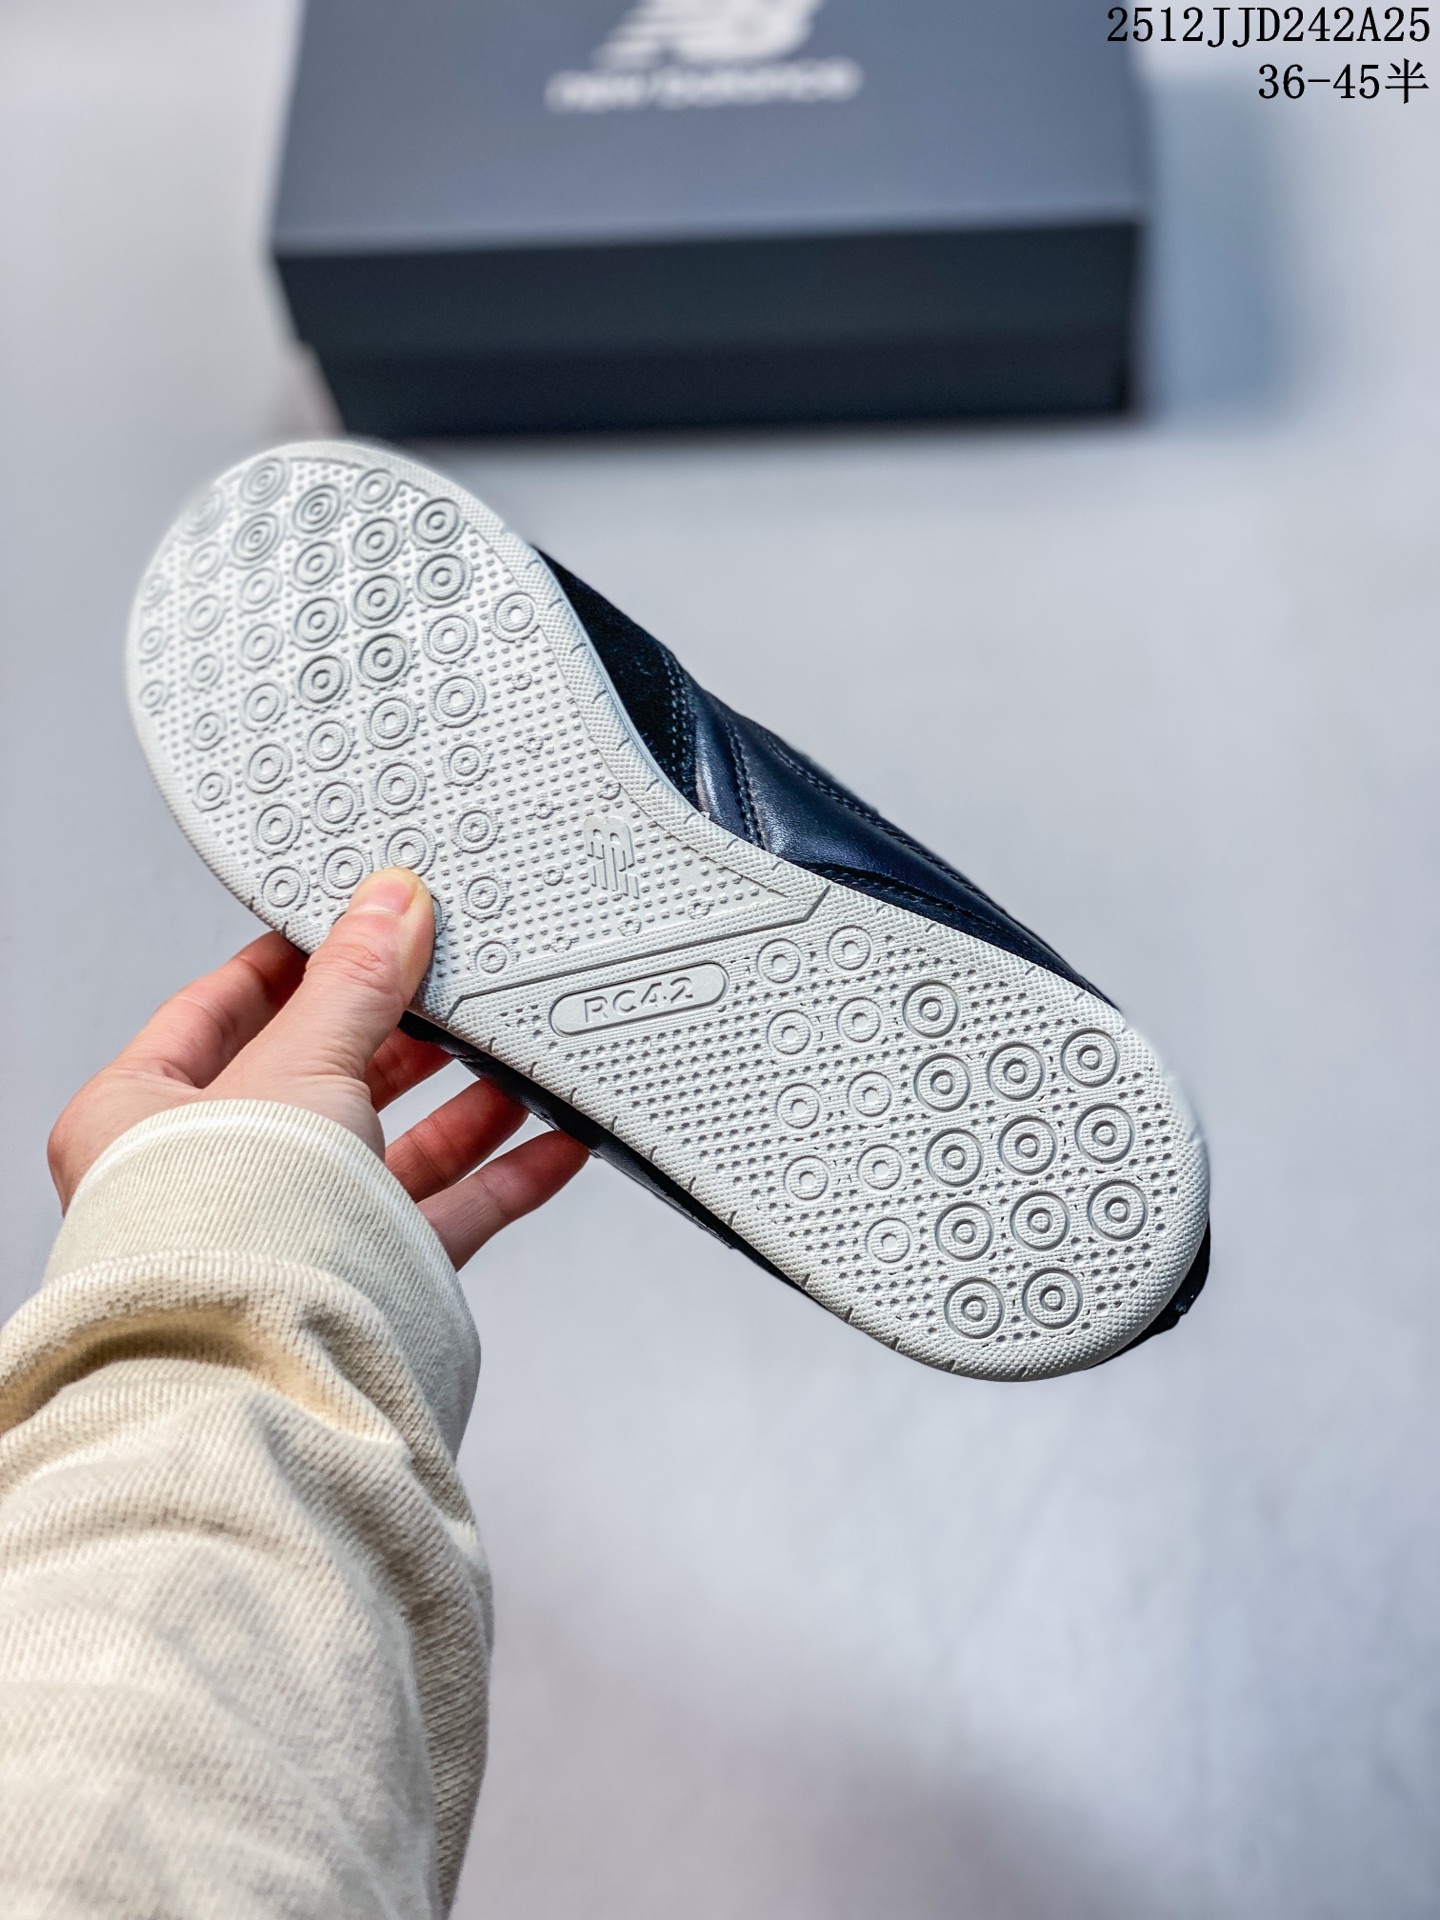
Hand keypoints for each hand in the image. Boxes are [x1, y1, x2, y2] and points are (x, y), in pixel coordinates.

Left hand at [47, 868, 588, 1266]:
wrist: (267, 1370)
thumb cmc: (224, 1232)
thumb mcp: (298, 1063)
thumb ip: (354, 983)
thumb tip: (387, 909)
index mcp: (141, 1116)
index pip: (221, 1009)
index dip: (294, 962)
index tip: (357, 927)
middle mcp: (211, 1176)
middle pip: (320, 1077)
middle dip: (398, 1034)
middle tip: (450, 988)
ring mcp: (291, 1230)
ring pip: (390, 1148)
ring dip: (461, 1105)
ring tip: (514, 1059)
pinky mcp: (363, 1280)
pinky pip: (442, 1215)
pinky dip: (501, 1177)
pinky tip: (550, 1144)